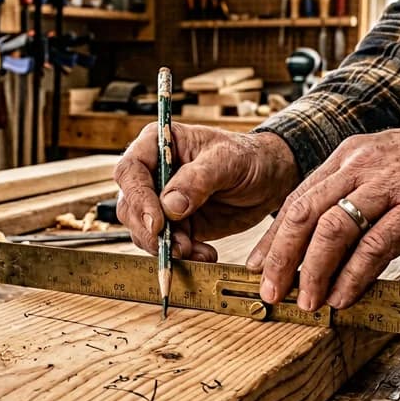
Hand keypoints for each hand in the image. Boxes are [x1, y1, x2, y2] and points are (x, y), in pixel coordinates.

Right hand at [114, 123, 298, 259]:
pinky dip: (182, 255)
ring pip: (143, 231)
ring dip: (166, 247)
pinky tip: (205, 254)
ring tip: (197, 251)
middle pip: (130, 206)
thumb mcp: (227, 160)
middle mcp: (153, 174)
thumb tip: (169, 206)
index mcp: (157, 145)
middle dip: (150, 231)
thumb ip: (198, 180)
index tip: (158, 222)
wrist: (269, 180)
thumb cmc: (248, 157)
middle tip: (177, 247)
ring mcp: (161, 202)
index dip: (138, 198)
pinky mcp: (175, 225)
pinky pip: (165, 245)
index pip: (130, 171)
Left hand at [248, 116, 399, 310]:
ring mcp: (386, 186)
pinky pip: (375, 246)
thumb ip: (345, 194)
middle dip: (281, 257)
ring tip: (306, 301)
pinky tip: (343, 296)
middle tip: (270, 290)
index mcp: (344, 158)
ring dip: (313, 271)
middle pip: (303, 214)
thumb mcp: (376, 166)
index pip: (295, 200)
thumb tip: (315, 239)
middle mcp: (358, 167)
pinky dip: (354, 276)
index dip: (273, 237)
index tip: (257, 265)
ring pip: (332, 230)